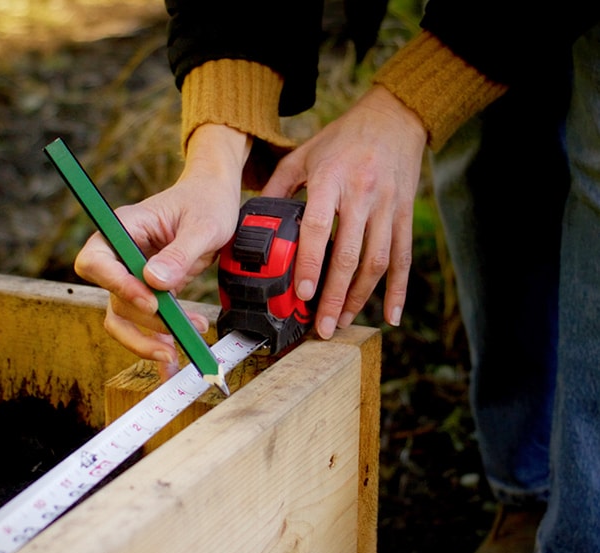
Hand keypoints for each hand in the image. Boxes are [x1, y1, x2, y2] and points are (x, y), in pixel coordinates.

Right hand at [74, 124, 250, 377]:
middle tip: (175, 333)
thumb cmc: (207, 201)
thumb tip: (155, 282)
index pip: (96, 259)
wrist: (216, 197)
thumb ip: (180, 253)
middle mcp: (123, 252)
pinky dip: (159, 337)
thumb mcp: (203, 225)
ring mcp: (134, 272)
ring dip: (151, 335)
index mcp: (126, 227)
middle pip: (111, 296)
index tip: (150, 301)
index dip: (116, 284)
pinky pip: (145, 319)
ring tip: (186, 342)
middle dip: (141, 320)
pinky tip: (178, 351)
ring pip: (124, 315)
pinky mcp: (149, 289)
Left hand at [262, 85, 426, 335]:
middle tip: (323, 326)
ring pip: (377, 262)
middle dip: (335, 295)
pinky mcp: (406, 215)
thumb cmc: (344, 137)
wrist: (395, 117)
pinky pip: (404, 258)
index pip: (318, 228)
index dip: (310, 264)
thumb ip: (279, 185)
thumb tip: (256, 218)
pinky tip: (392, 316)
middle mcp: (362, 195)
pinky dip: (399, 290)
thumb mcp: (305, 153)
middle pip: (350, 255)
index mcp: (331, 179)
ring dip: (360, 297)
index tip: (303, 294)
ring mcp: (388, 207)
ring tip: (343, 321)